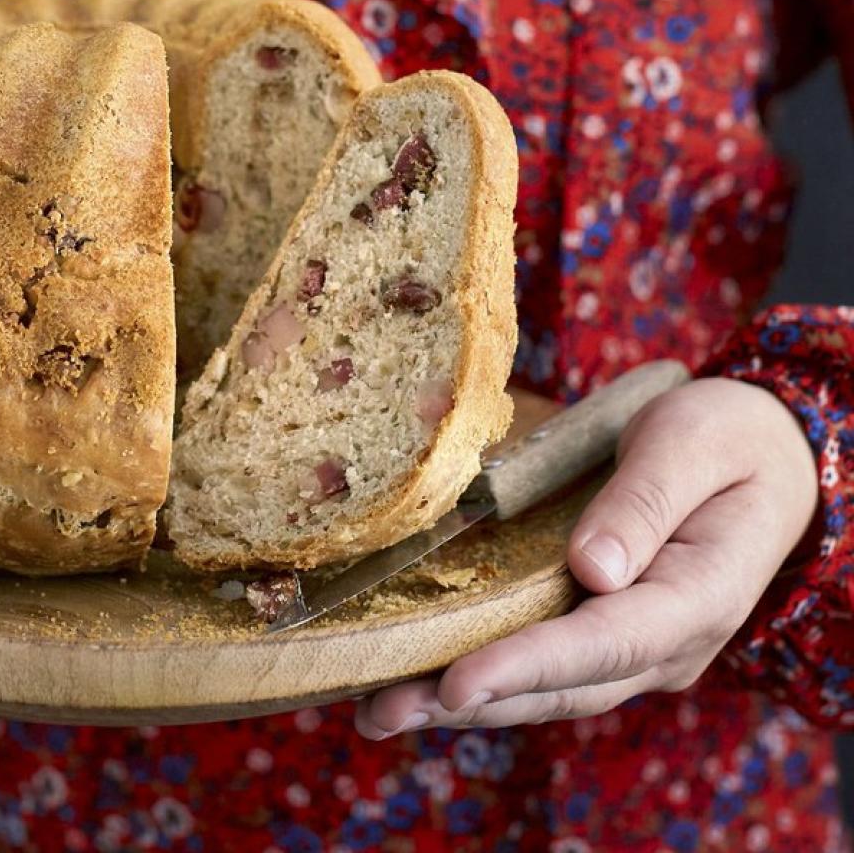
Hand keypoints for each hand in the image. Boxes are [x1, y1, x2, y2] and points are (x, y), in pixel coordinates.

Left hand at [355, 377, 818, 735]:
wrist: (767, 458)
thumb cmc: (728, 437)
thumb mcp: (693, 444)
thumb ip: (645, 501)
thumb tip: (592, 569)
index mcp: (698, 597)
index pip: (605, 644)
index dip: (528, 665)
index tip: (458, 683)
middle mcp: (665, 642)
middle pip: (563, 687)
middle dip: (473, 702)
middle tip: (384, 708)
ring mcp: (635, 645)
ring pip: (547, 690)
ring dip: (465, 705)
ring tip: (379, 710)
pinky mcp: (605, 630)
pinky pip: (543, 665)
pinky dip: (485, 676)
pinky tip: (422, 679)